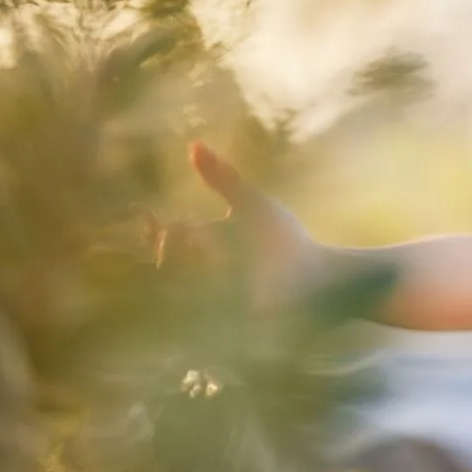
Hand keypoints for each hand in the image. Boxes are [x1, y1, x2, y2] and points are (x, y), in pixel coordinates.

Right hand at [149, 142, 324, 313]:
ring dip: (196, 274)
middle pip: (167, 263)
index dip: (155, 229)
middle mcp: (200, 273)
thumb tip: (193, 145)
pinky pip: (192, 319)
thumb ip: (224, 178)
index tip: (151, 218)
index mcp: (204, 243)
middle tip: (207, 243)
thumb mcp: (253, 206)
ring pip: (175, 291)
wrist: (319, 280)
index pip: (168, 236)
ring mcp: (208, 301)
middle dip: (179, 251)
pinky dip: (202, 303)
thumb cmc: (286, 241)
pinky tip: (227, 290)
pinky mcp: (219, 327)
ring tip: (224, 263)